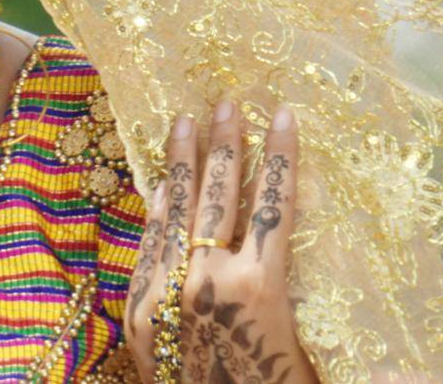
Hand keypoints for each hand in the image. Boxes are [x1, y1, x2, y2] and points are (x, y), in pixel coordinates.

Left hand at [125, 102, 317, 382]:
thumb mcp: (305, 343)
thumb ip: (294, 286)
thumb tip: (304, 238)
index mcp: (258, 288)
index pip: (274, 203)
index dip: (280, 156)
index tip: (283, 113)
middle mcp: (207, 281)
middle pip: (219, 195)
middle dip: (226, 143)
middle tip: (228, 99)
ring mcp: (164, 294)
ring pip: (175, 211)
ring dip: (182, 162)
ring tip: (185, 119)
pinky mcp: (137, 311)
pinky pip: (149, 246)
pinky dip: (158, 210)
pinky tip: (162, 182)